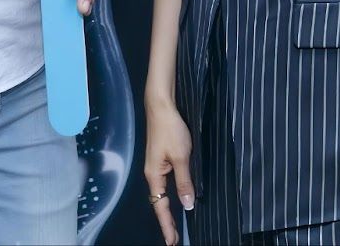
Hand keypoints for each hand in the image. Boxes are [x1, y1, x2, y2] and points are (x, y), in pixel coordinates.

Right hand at [142, 98, 194, 244]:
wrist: (161, 106)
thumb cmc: (170, 129)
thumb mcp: (181, 156)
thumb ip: (184, 181)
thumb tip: (187, 204)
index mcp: (154, 176)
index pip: (161, 206)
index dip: (167, 224)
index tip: (172, 241)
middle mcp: (152, 174)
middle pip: (159, 203)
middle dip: (167, 221)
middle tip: (174, 239)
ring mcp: (155, 166)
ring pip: (162, 193)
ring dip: (168, 209)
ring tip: (175, 225)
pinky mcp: (160, 159)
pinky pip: (164, 183)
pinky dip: (170, 195)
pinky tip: (176, 198)